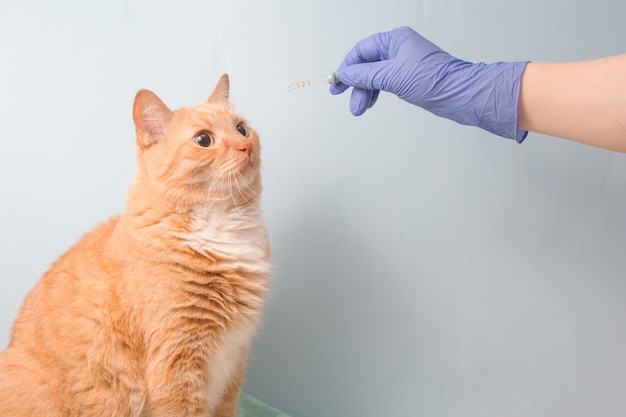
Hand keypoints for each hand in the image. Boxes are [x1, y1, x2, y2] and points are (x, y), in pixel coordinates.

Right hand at [331, 26, 527, 140]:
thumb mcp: (392, 76)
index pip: (362, 50)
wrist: (458, 95)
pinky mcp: (409, 78)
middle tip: (347, 102)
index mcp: (395, 39)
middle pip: (367, 64)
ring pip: (376, 76)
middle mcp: (399, 48)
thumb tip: (344, 74)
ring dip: (365, 93)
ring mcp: (404, 64)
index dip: (347, 66)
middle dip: (356, 84)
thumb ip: (365, 75)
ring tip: (359, 110)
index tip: (337, 83)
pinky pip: (385, 83)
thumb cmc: (431, 80)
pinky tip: (370, 104)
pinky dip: (376, 93)